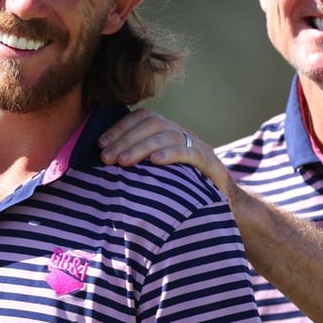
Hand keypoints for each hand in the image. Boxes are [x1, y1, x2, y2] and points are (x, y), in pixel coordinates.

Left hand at [98, 108, 235, 198]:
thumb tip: (104, 163)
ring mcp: (198, 145)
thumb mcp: (158, 173)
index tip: (100, 144)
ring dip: (142, 147)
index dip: (121, 127)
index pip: (144, 117)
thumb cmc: (183, 190)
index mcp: (169, 132)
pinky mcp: (210, 161)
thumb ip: (137, 164)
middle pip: (154, 123)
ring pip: (169, 135)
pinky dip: (170, 154)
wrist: (222, 205)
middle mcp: (183, 134)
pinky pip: (189, 152)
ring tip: (122, 162)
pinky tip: (154, 162)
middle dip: (126, 139)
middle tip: (107, 158)